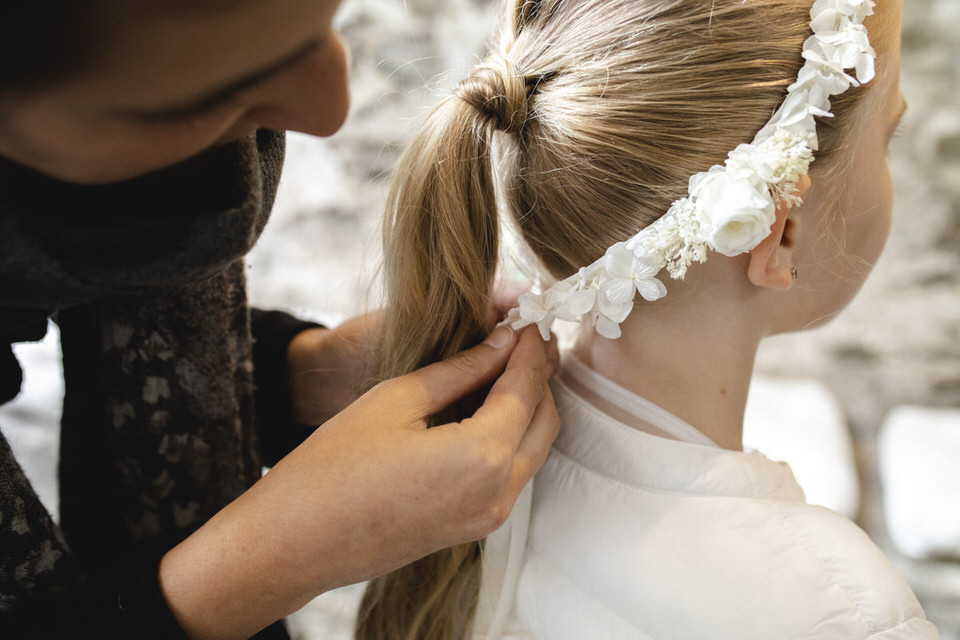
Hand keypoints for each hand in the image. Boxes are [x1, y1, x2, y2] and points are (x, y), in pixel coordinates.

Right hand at [159, 325, 559, 639]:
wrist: (294, 544)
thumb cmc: (333, 467)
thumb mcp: (397, 399)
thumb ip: (460, 369)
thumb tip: (501, 342)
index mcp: (482, 455)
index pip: (527, 386)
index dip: (529, 346)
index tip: (527, 315)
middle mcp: (499, 492)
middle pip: (545, 419)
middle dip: (538, 374)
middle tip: (520, 337)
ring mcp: (489, 516)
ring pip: (534, 448)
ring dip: (527, 405)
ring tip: (502, 364)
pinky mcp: (474, 528)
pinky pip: (512, 472)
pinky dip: (510, 435)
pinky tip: (484, 405)